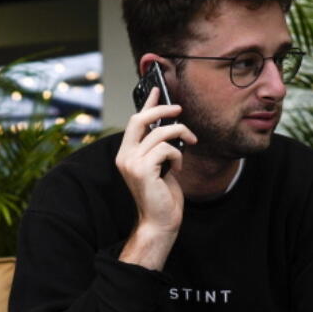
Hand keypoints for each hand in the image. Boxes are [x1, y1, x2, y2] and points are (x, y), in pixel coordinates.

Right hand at [116, 86, 195, 269]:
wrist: (160, 222)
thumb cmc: (162, 196)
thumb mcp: (160, 165)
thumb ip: (159, 146)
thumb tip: (169, 124)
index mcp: (126, 154)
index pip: (135, 121)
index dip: (147, 103)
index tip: (157, 89)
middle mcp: (124, 156)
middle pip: (140, 119)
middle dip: (162, 110)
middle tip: (179, 110)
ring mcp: (131, 163)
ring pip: (159, 133)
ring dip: (180, 135)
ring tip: (188, 145)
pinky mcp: (142, 170)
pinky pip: (166, 148)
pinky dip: (178, 155)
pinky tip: (178, 167)